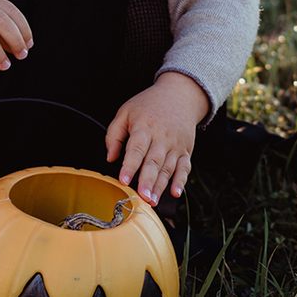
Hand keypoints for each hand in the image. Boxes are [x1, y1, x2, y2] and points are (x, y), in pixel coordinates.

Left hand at [105, 73, 209, 205]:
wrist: (180, 94)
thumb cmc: (149, 105)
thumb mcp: (126, 112)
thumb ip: (114, 135)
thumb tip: (110, 158)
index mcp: (144, 127)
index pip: (136, 148)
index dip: (130, 166)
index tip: (123, 180)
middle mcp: (162, 137)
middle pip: (154, 162)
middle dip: (147, 181)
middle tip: (142, 197)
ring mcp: (175, 145)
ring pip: (168, 168)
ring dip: (160, 186)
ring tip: (152, 201)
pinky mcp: (185, 150)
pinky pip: (185, 168)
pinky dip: (181, 181)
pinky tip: (175, 193)